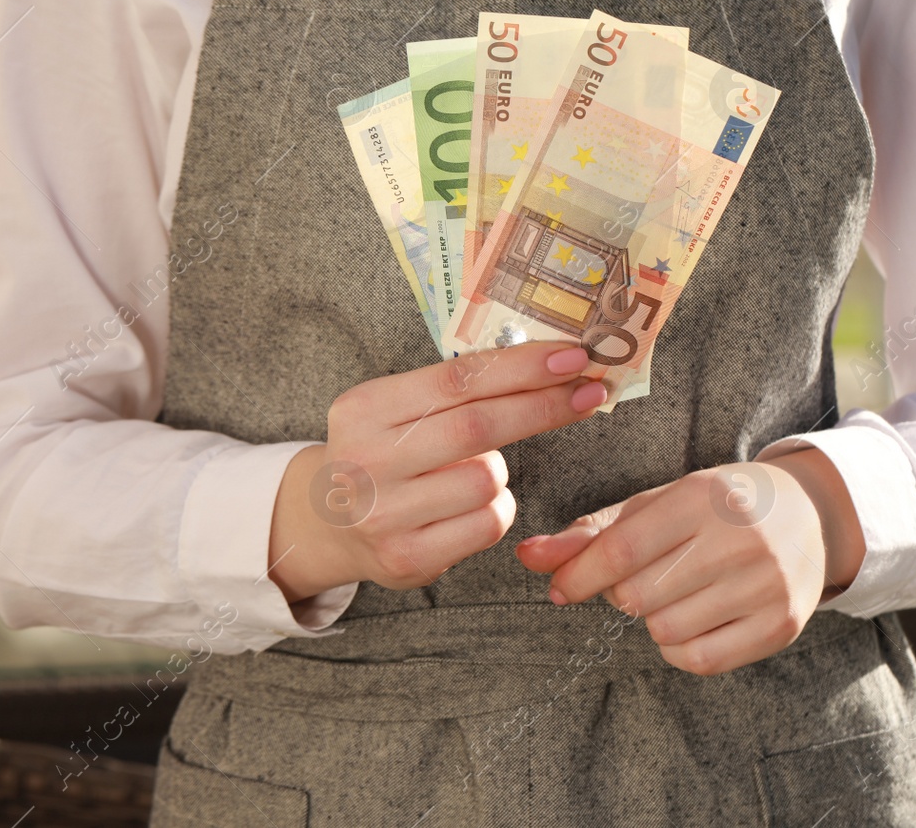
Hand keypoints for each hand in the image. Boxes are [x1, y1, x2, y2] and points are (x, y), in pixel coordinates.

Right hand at [268, 342, 606, 603]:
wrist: (326, 523)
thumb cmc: (382, 452)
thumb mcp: (394, 408)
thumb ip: (454, 388)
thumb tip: (547, 364)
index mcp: (363, 408)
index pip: (457, 378)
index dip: (521, 367)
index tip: (572, 357)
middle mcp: (366, 460)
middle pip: (479, 425)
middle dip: (543, 406)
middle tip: (589, 392)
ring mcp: (384, 513)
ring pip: (487, 478)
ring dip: (500, 470)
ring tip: (472, 470)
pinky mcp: (406, 557)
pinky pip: (488, 523)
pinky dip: (496, 509)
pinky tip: (469, 506)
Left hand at [516, 448, 865, 674]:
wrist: (811, 515)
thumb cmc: (717, 507)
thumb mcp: (658, 503)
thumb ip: (592, 531)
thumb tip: (528, 557)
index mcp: (702, 496)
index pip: (622, 548)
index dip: (578, 575)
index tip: (557, 590)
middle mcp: (739, 538)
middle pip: (638, 595)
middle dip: (624, 593)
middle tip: (646, 577)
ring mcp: (765, 583)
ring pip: (665, 629)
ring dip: (654, 619)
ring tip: (678, 592)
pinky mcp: (781, 624)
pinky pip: (701, 658)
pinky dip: (681, 647)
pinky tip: (696, 617)